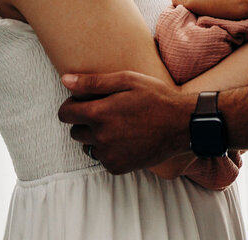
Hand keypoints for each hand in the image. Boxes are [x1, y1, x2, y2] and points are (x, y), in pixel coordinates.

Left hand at [58, 71, 192, 173]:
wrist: (182, 124)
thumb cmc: (155, 97)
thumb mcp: (127, 80)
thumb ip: (93, 82)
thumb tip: (65, 80)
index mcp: (99, 114)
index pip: (65, 114)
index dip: (73, 105)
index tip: (85, 102)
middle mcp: (100, 137)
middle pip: (75, 131)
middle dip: (85, 121)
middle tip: (107, 112)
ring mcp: (109, 155)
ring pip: (88, 146)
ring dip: (96, 137)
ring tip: (118, 126)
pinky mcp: (118, 167)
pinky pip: (102, 158)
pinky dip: (109, 150)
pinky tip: (127, 139)